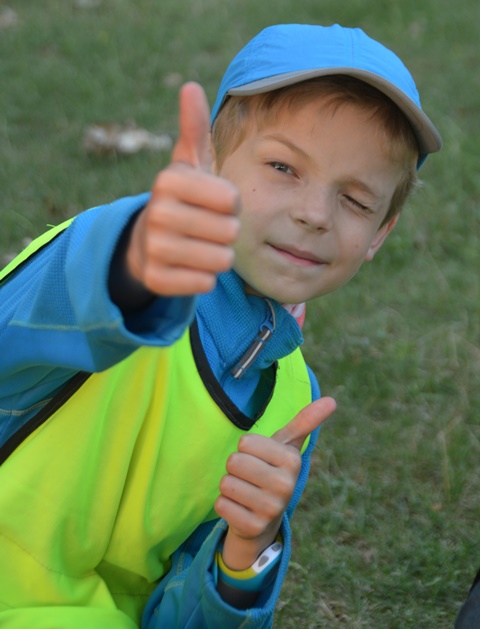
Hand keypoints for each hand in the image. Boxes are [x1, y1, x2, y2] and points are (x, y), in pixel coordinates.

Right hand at [126, 82, 239, 296]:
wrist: (147, 243)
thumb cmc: (181, 200)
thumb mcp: (187, 164)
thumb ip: (193, 129)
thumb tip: (190, 87)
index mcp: (169, 180)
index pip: (232, 200)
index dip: (230, 205)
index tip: (211, 203)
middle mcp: (158, 213)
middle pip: (230, 232)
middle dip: (225, 232)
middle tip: (205, 228)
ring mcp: (154, 249)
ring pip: (221, 260)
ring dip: (218, 256)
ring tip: (199, 246)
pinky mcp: (156, 281)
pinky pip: (205, 284)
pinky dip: (204, 278)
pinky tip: (188, 267)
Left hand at [215, 396, 336, 569]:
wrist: (265, 519)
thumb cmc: (272, 471)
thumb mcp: (287, 446)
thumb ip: (305, 422)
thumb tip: (332, 400)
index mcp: (292, 461)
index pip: (245, 442)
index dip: (246, 449)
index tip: (259, 459)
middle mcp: (285, 486)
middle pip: (234, 461)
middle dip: (236, 468)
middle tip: (250, 477)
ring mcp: (270, 509)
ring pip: (226, 483)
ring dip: (230, 487)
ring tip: (245, 492)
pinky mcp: (252, 527)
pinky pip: (220, 504)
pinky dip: (225, 505)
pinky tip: (240, 509)